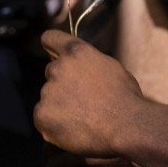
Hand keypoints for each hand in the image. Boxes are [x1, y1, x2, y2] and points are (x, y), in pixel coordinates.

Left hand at [34, 29, 143, 157]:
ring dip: (60, 105)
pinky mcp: (42, 113)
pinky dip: (54, 124)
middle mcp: (58, 68)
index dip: (52, 47)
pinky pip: (43, 117)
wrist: (125, 126)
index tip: (52, 53)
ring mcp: (48, 91)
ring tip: (83, 118)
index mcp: (76, 52)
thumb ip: (90, 63)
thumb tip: (81, 67)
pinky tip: (73, 129)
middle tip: (82, 100)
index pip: (51, 38)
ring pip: (48, 97)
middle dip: (62, 83)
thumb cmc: (126, 99)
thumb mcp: (111, 68)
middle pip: (52, 72)